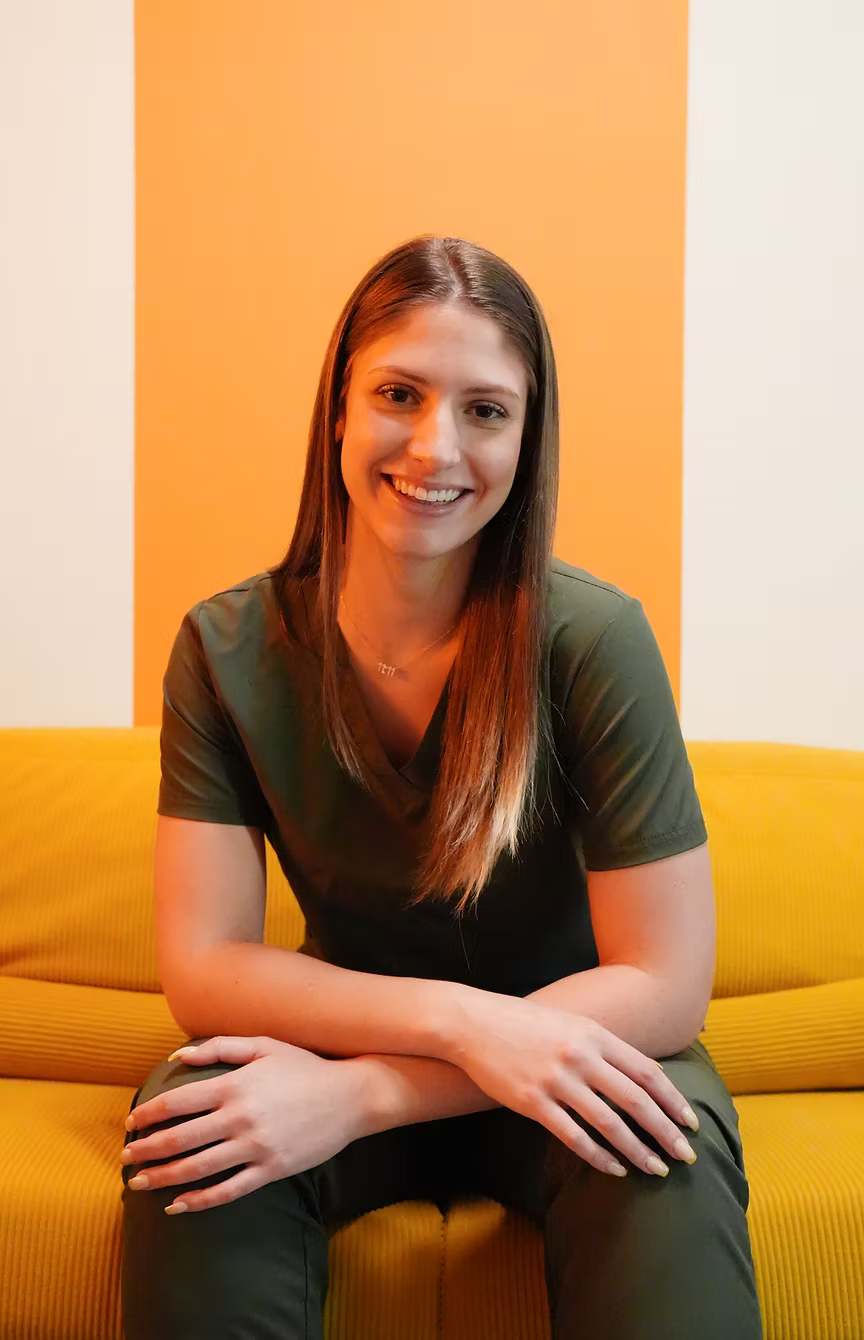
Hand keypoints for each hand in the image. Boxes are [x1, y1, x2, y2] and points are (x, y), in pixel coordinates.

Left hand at [121, 1035, 372, 1213]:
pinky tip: (177, 1205)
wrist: (351, 1097)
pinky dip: (198, 1202)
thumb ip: (219, 1047)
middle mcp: (240, 1118)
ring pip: (197, 1169)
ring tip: (140, 1183)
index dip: (148, 1115)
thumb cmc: (305, 1067)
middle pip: (179, 1140)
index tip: (130, 1123)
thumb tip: (177, 1057)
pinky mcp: (271, 1170)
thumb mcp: (264, 1045)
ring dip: (162, 1178)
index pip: (178, 1103)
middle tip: (125, 1158)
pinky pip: (227, 1191)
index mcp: (235, 1085)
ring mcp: (255, 1148)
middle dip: (146, 1150)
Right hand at [443, 993, 699, 1177]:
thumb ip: (602, 1046)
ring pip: (610, 1123)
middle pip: (636, 1101)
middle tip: (686, 1154)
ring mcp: (557, 1080)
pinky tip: (614, 1169)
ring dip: (638, 1150)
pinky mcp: (533, 1102)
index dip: (673, 1099)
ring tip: (656, 1169)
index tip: (691, 1121)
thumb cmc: (523, 1023)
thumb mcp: (570, 1023)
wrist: (473, 1023)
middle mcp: (581, 1056)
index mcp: (594, 1035)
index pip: (646, 1072)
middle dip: (666, 1131)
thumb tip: (637, 1073)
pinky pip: (574, 1137)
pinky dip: (599, 1157)